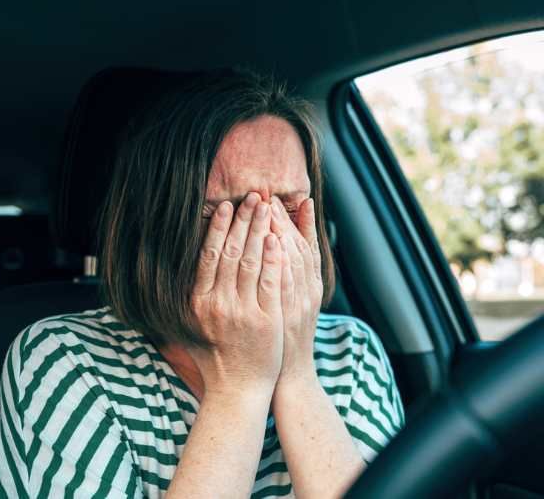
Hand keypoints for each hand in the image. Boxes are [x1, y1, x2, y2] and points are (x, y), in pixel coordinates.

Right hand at [188, 192, 285, 400]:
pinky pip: (269, 281)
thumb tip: (179, 268)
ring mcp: (241, 311)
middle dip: (243, 220)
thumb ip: (189, 298)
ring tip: (267, 207)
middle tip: (252, 196)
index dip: (217, 228)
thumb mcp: (191, 326)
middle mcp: (217, 304)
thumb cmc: (214, 357)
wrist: (238, 389)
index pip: (207, 256)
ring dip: (259, 229)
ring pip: (250, 261)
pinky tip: (277, 237)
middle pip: (230, 252)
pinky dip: (273, 257)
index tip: (225, 207)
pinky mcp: (265, 320)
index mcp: (197, 302)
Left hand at [269, 196, 323, 386]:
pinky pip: (281, 283)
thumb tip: (276, 247)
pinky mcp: (281, 317)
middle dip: (281, 220)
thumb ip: (284, 278)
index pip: (305, 247)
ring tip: (264, 207)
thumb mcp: (288, 306)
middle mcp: (306, 294)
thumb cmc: (281, 341)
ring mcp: (295, 305)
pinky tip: (273, 241)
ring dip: (277, 232)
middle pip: (295, 248)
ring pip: (290, 260)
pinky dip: (278, 261)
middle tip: (267, 195)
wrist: (285, 379)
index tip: (286, 198)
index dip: (297, 221)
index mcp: (310, 289)